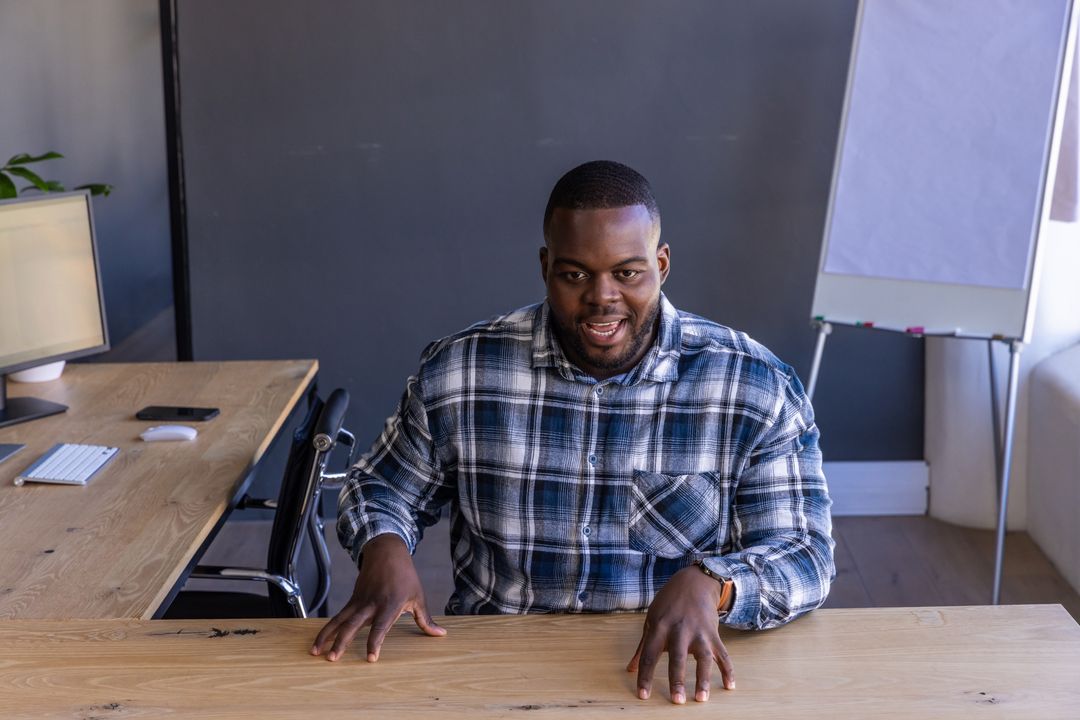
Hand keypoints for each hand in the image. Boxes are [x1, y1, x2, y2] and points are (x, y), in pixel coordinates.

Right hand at [310, 533, 444, 661]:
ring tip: (315, 652)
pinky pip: (339, 616)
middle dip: (341, 642)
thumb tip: (440, 634)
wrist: (386, 552)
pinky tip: (320, 641)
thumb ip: (425, 619)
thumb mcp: (418, 596)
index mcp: (390, 604)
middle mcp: (372, 604)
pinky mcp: (353, 600)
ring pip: (340, 620)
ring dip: (327, 636)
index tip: (371, 658)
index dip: (375, 642)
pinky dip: (328, 628)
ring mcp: (360, 601)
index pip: (380, 627)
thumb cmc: (406, 576)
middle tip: (332, 659)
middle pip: (353, 625)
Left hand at [626, 566, 734, 703]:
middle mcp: (679, 629)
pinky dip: (728, 670)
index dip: (645, 676)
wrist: (694, 582)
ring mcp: (699, 631)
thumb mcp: (652, 619)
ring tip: (701, 698)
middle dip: (677, 679)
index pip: (650, 655)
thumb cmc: (669, 603)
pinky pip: (723, 654)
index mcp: (659, 626)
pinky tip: (730, 686)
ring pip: (702, 658)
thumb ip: (643, 646)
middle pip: (677, 657)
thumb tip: (630, 669)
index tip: (643, 695)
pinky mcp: (713, 633)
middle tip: (677, 700)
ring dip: (703, 678)